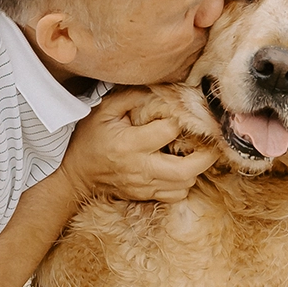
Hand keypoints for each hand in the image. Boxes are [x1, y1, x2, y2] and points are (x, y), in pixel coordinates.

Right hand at [62, 90, 216, 204]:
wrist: (75, 175)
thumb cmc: (89, 138)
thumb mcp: (103, 111)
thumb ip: (131, 97)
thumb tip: (159, 90)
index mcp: (130, 144)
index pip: (169, 131)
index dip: (179, 120)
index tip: (181, 113)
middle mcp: (140, 168)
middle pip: (185, 170)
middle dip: (206, 156)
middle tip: (212, 142)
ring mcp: (144, 186)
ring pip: (184, 185)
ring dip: (196, 169)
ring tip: (195, 153)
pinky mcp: (145, 196)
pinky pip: (176, 195)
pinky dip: (184, 183)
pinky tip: (180, 169)